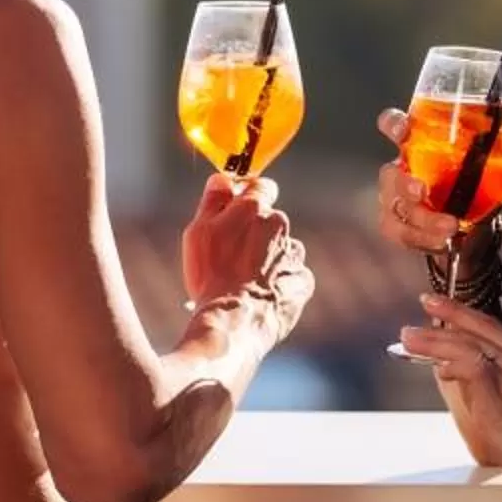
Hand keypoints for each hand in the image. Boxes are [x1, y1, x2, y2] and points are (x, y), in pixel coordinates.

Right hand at [183, 170, 312, 334]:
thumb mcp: (198, 232)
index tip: (235, 213)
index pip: (261, 186)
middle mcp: (280, 225)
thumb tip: (223, 178)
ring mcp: (295, 255)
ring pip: (280, 250)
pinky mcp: (303, 282)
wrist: (235, 322)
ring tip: (242, 283)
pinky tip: (259, 297)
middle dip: (254, 234)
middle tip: (229, 259)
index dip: (248, 198)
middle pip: (269, 221)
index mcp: (255, 208)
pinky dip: (278, 284)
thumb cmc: (211, 276)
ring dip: (266, 261)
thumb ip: (213, 200)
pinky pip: (291, 276)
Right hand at [374, 107, 501, 254]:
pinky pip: (401, 234)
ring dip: (422, 220)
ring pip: (396, 209)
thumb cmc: (475, 183)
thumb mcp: (498, 171)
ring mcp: (396, 200)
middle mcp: (403, 170)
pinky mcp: (397, 227)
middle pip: (389, 173)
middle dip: (404, 184)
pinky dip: (423, 240)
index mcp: (420, 144)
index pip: (395, 126)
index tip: (404, 132)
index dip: (394, 125)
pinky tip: (444, 243)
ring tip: (450, 228)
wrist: (467, 226)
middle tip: (424, 192)